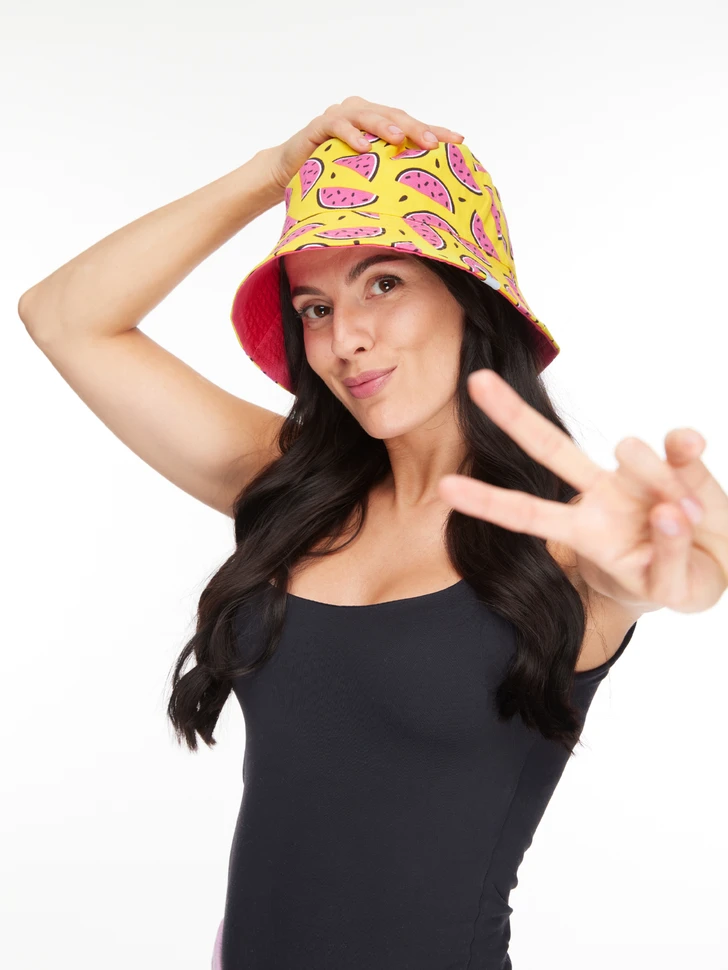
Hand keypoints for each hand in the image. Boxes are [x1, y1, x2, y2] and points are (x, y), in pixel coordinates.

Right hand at [263, 95, 464, 196]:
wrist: (287, 171)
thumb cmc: (331, 176)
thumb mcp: (365, 178)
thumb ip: (388, 177)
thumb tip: (423, 203)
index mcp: (378, 123)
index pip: (411, 125)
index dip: (435, 131)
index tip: (460, 141)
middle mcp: (361, 113)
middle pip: (395, 116)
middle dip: (416, 129)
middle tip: (434, 144)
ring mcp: (340, 116)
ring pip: (368, 116)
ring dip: (385, 127)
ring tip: (401, 139)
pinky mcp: (318, 125)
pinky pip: (337, 126)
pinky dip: (351, 135)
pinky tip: (364, 147)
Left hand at [437, 369, 727, 613]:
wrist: (718, 562)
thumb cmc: (673, 575)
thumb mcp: (667, 584)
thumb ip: (669, 555)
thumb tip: (670, 510)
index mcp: (585, 531)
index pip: (528, 515)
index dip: (488, 502)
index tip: (442, 489)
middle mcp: (601, 495)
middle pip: (550, 448)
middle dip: (513, 416)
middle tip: (475, 380)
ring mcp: (636, 474)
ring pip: (632, 452)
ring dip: (663, 485)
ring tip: (685, 520)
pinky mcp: (678, 459)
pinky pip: (680, 446)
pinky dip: (686, 453)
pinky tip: (695, 477)